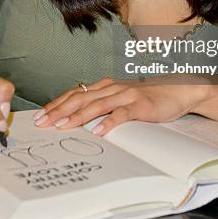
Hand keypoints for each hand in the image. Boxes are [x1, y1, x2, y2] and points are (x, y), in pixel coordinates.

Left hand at [34, 77, 206, 135]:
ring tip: (63, 125)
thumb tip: (78, 118)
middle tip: (43, 123)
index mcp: (106, 86)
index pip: (76, 94)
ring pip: (98, 105)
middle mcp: (113, 87)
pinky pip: (122, 114)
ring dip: (78, 116)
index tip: (40, 115)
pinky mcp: (140, 105)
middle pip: (81, 98)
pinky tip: (100, 131)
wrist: (177, 91)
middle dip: (59, 110)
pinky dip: (110, 122)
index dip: (57, 103)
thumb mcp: (121, 98)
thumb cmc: (147, 98)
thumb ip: (103, 105)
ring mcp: (127, 95)